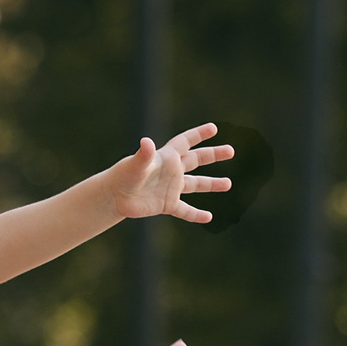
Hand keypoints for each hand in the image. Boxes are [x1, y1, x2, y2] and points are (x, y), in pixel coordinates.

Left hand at [105, 123, 234, 222]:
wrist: (115, 196)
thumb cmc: (124, 175)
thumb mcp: (136, 164)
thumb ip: (144, 154)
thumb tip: (147, 142)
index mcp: (167, 158)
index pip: (186, 142)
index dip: (199, 134)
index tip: (213, 128)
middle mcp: (172, 172)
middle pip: (196, 160)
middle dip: (213, 155)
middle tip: (230, 151)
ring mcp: (171, 188)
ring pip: (196, 185)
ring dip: (212, 184)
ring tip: (228, 183)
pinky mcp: (167, 205)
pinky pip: (185, 210)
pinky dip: (196, 214)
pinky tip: (208, 217)